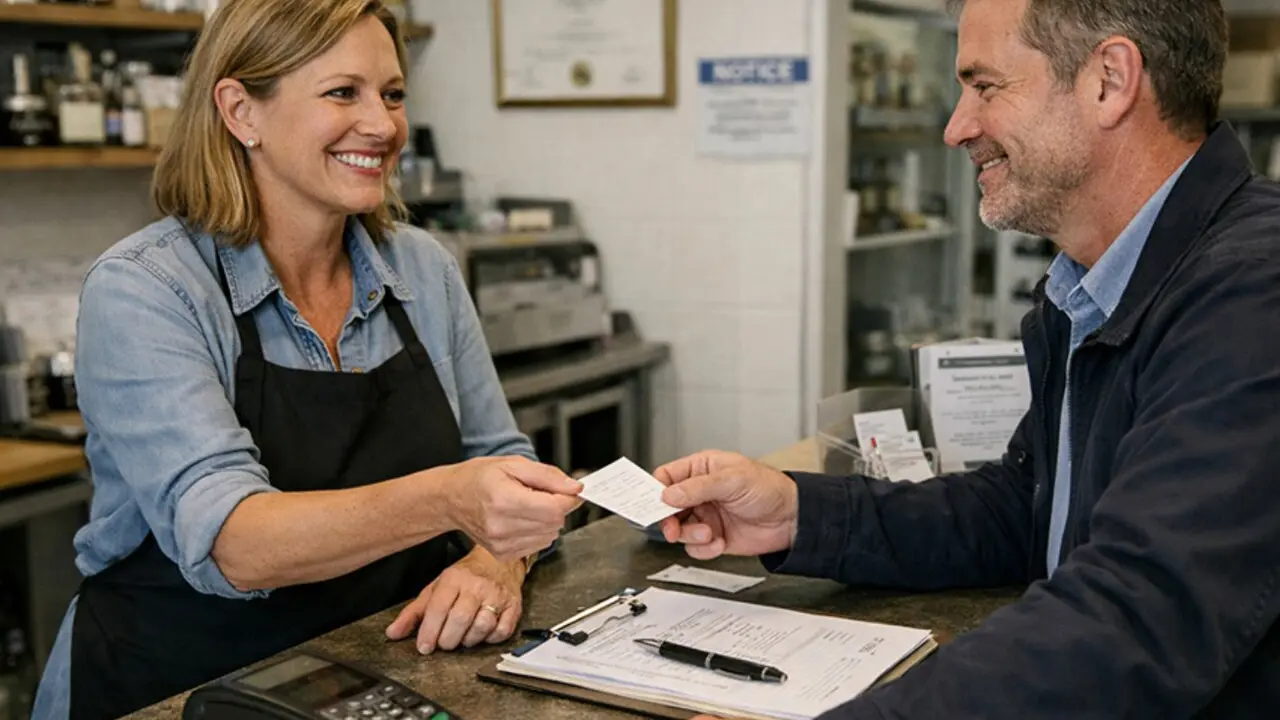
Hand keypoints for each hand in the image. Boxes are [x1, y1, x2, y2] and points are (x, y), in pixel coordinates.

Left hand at [385, 547, 524, 653]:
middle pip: (460, 619)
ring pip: (482, 627)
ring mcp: (497, 595)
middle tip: (443, 644)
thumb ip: (414, 612)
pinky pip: (502, 631)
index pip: (439, 608)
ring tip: (462, 638)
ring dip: (468, 640)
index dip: (429, 631)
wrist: (499, 559)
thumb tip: (393, 633)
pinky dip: (490, 639)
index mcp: (454, 579)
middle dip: (447, 640)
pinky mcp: (513, 606)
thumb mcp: (436, 588)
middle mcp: (476, 586)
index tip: (424, 647)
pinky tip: (482, 634)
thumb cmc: (465, 576)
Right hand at [443, 456, 582, 561]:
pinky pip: (537, 546)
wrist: (452, 498)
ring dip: (547, 521)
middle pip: (555, 523)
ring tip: (528, 506)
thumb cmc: (479, 478)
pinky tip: (521, 519)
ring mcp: (501, 544)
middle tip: (541, 494)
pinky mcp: (503, 555)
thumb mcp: (514, 464)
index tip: (569, 490)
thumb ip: (548, 476)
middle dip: (556, 507)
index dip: (568, 498)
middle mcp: (502, 526)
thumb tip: (575, 488)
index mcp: (504, 500)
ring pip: (550, 536)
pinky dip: (537, 532)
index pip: (554, 509)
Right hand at [655, 450, 798, 559]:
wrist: (792, 520)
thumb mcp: (732, 480)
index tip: (653, 504)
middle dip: (669, 519)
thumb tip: (669, 495)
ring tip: (709, 533)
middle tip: (673, 528)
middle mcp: (700, 492)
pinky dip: (704, 549)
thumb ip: (698, 487)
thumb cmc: (769, 489)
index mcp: (701, 469)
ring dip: (690, 535)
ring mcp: (705, 515)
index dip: (656, 490)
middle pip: (666, 507)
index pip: (666, 477)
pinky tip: (719, 542)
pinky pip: (694, 547)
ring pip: (679, 529)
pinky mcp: (713, 537)